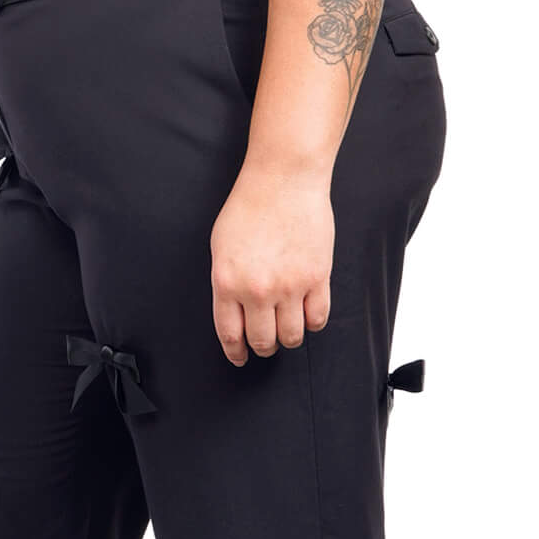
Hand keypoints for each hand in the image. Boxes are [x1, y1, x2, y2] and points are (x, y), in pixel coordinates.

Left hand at [209, 162, 334, 364]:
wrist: (283, 181)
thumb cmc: (249, 206)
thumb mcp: (220, 246)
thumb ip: (226, 282)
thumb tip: (234, 311)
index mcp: (227, 283)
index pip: (230, 334)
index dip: (236, 352)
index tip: (240, 357)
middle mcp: (257, 290)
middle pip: (263, 341)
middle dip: (263, 347)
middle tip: (266, 343)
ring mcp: (290, 286)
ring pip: (293, 336)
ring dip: (289, 339)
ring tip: (287, 329)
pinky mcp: (317, 279)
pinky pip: (318, 319)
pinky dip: (313, 323)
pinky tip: (307, 316)